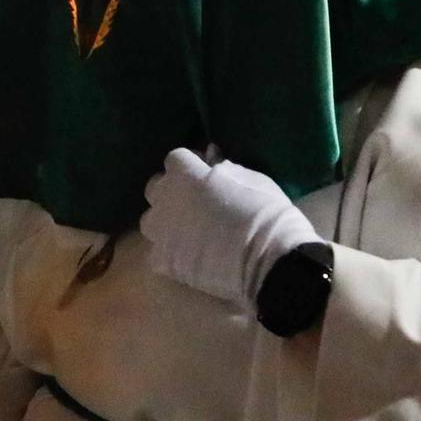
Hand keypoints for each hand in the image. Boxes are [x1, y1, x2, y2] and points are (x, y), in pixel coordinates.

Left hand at [139, 147, 319, 310]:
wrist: (268, 259)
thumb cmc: (265, 213)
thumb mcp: (252, 178)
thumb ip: (225, 169)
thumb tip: (213, 161)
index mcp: (185, 173)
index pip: (175, 159)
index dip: (191, 165)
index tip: (206, 173)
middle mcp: (165, 198)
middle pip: (156, 188)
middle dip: (172, 192)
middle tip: (196, 204)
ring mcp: (161, 230)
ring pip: (151, 221)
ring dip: (165, 224)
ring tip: (188, 234)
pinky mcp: (164, 260)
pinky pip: (157, 254)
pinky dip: (169, 256)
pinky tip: (188, 259)